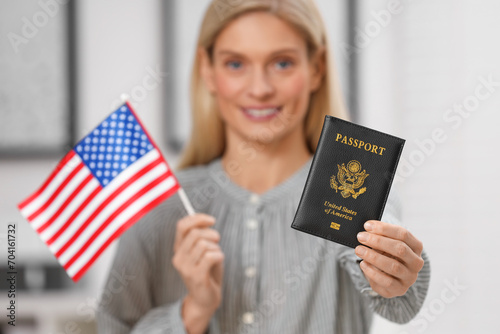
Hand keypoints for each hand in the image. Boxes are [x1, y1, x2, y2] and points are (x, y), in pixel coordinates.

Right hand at [172, 214, 223, 333]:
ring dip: (216, 248)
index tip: (212, 220)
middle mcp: (178, 257)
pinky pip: (210, 256)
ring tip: (216, 256)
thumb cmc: (207, 272)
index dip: (198, 218)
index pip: (182, 225)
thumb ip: (201, 237)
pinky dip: (219, 255)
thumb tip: (206, 221)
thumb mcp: (202, 251)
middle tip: (217, 241)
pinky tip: (219, 260)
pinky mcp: (196, 276)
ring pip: (204, 244)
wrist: (205, 299)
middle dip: (212, 234)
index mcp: (179, 248)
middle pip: (195, 233)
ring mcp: (185, 268)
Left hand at [355, 220, 423, 297]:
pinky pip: (386, 281)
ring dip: (373, 257)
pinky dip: (372, 272)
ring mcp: (409, 277)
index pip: (403, 234)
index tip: (367, 226)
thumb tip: (367, 228)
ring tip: (359, 250)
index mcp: (416, 247)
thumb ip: (380, 236)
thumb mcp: (386, 243)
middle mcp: (416, 262)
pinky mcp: (399, 289)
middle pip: (400, 249)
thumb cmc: (387, 254)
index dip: (384, 229)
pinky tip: (363, 264)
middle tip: (361, 237)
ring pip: (393, 266)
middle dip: (378, 241)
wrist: (389, 276)